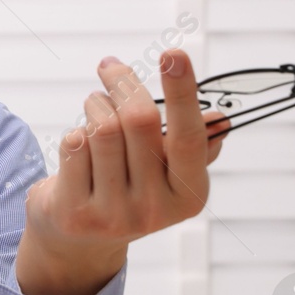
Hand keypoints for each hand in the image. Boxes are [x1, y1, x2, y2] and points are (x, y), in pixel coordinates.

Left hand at [15, 48, 229, 294]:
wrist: (78, 241)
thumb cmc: (129, 189)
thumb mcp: (166, 174)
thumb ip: (193, 147)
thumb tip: (220, 120)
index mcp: (189, 194)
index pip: (189, 136)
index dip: (183, 93)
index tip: (174, 53)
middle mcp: (156, 209)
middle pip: (139, 121)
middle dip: (121, 84)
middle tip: (109, 67)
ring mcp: (114, 215)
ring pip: (102, 129)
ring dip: (95, 105)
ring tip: (94, 106)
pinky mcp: (75, 213)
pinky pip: (74, 145)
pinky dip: (75, 132)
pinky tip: (79, 142)